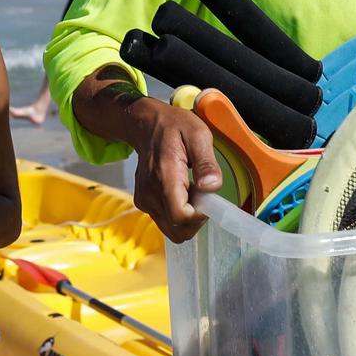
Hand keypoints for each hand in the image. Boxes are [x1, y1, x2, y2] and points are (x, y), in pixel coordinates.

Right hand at [128, 99, 221, 242]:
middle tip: (203, 197)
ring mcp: (145, 200)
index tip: (208, 199)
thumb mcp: (198, 134)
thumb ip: (206, 162)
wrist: (146, 125)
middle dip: (196, 221)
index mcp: (165, 176)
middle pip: (177, 230)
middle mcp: (150, 193)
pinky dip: (178, 215)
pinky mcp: (143, 203)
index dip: (199, 216)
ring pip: (172, 230)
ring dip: (188, 219)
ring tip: (193, 192)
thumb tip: (212, 187)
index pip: (180, 216)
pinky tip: (183, 193)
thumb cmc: (174, 127)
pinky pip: (166, 222)